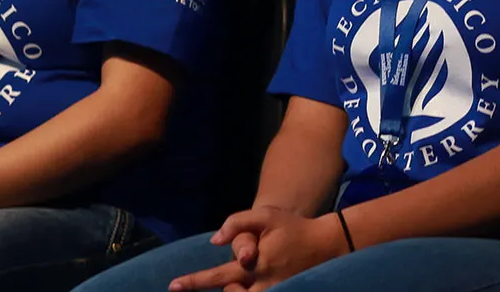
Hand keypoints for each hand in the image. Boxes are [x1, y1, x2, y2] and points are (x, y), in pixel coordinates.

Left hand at [168, 208, 347, 291]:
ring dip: (238, 291)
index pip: (217, 277)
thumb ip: (238, 223)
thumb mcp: (266, 216)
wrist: (325, 244)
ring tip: (246, 275)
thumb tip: (215, 240)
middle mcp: (262, 285)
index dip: (194, 282)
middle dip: (226, 290)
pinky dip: (249, 291)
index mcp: (253, 266)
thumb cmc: (292, 228)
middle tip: (235, 274)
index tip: (173, 286)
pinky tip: (249, 283)